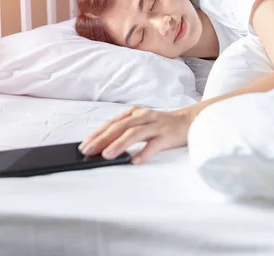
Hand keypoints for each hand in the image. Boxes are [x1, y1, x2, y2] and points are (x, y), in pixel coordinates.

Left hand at [78, 105, 194, 164]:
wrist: (190, 121)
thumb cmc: (161, 125)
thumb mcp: (141, 124)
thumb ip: (125, 131)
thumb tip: (103, 146)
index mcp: (134, 113)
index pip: (112, 123)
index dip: (97, 134)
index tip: (84, 145)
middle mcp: (143, 117)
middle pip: (119, 127)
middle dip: (102, 139)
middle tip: (89, 151)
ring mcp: (156, 125)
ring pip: (134, 133)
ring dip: (119, 144)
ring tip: (107, 155)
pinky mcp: (167, 135)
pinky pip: (154, 145)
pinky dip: (144, 152)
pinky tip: (135, 160)